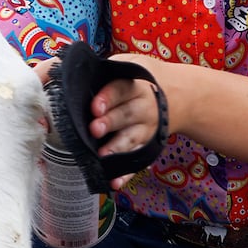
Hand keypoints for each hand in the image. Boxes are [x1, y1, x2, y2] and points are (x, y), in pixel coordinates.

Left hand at [91, 55, 168, 190]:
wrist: (177, 96)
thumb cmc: (137, 79)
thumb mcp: (128, 65)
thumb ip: (104, 70)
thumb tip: (70, 71)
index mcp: (135, 86)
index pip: (121, 89)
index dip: (108, 98)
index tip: (94, 107)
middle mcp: (144, 108)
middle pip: (126, 115)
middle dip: (110, 123)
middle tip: (94, 129)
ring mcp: (146, 129)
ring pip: (131, 139)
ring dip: (117, 148)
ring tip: (102, 156)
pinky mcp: (146, 146)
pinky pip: (136, 161)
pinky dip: (126, 173)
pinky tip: (114, 182)